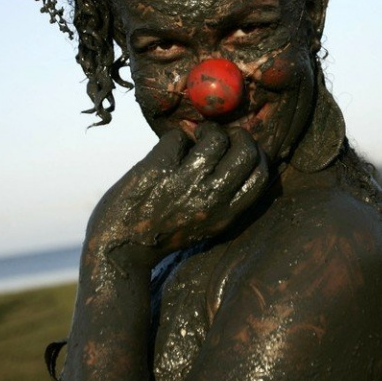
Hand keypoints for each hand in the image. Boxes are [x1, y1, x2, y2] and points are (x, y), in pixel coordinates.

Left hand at [87, 123, 269, 271]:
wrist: (120, 249)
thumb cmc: (164, 234)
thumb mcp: (206, 226)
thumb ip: (225, 200)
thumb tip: (239, 157)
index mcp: (225, 214)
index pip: (261, 174)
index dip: (256, 154)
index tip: (240, 149)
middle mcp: (210, 198)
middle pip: (245, 150)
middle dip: (236, 134)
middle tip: (219, 137)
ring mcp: (185, 182)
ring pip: (214, 137)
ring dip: (205, 131)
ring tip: (192, 140)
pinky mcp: (159, 169)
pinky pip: (177, 137)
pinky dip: (173, 139)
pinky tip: (165, 153)